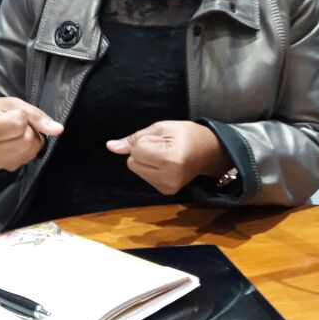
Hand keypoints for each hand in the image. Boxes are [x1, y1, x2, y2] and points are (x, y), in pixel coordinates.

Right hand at [0, 97, 62, 171]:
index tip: (10, 114)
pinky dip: (29, 147)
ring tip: (15, 132)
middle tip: (14, 124)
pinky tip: (16, 142)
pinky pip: (31, 156)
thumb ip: (37, 116)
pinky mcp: (8, 168)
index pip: (19, 122)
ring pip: (32, 149)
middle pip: (28, 139)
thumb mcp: (15, 105)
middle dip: (28, 128)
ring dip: (31, 138)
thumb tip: (58, 129)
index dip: (21, 115)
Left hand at [106, 121, 230, 195]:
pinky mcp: (166, 191)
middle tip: (163, 146)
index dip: (144, 140)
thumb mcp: (161, 128)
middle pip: (132, 163)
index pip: (136, 151)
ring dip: (145, 161)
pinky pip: (144, 177)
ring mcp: (168, 188)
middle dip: (142, 152)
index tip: (160, 139)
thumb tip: (111, 146)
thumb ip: (135, 138)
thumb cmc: (187, 135)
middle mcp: (169, 178)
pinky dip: (150, 168)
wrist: (208, 151)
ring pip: (136, 170)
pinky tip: (165, 164)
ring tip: (165, 154)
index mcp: (170, 160)